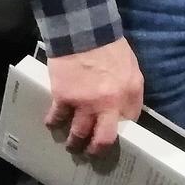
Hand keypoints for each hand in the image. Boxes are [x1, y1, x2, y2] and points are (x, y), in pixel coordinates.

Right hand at [47, 38, 144, 155]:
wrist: (84, 32)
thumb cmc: (111, 49)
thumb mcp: (132, 70)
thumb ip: (131, 92)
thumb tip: (126, 112)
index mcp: (129, 96)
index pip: (128, 124)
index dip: (121, 132)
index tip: (114, 135)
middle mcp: (108, 105)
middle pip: (103, 139)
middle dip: (97, 150)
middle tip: (91, 153)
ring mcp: (84, 104)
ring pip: (78, 134)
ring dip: (74, 142)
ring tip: (72, 145)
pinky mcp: (64, 98)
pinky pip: (57, 118)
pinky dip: (53, 122)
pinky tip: (52, 123)